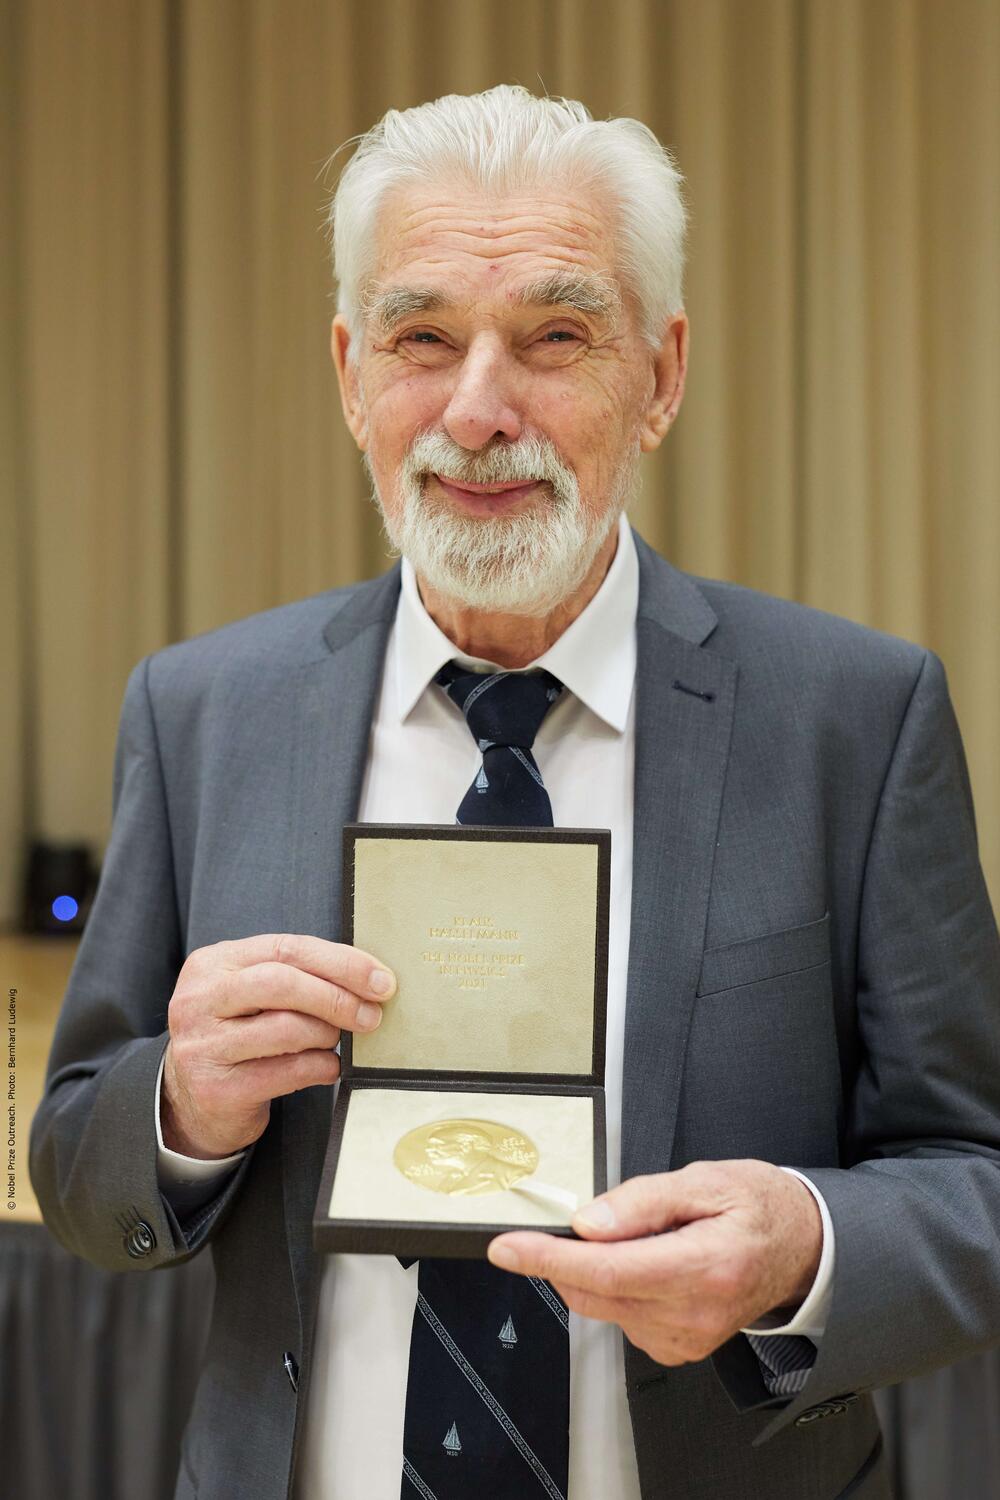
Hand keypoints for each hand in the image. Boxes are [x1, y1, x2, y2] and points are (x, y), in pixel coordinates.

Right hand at [161, 933, 395, 1159]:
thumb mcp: (251, 996)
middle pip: (282, 983)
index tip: (379, 978)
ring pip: (287, 1028)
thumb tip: (369, 978)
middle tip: (372, 1013)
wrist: (191, 1102)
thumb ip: (295, 977)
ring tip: (336, 1040)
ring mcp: (203, 1046)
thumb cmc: (238, 1037)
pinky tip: (327, 1067)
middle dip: (337, 997)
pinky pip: (288, 1071)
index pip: (285, 949)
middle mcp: (198, 1000)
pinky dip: (321, 1066)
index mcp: (211, 964)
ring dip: (328, 1034)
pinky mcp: (217, 1089)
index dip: (340, 962)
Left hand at [486, 1159, 822, 1365]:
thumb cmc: (758, 1206)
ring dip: (596, 1272)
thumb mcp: (704, 1180)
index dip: (547, 1258)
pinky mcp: (680, 1349)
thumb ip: (641, 1201)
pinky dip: (617, 1289)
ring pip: (604, 1308)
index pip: (606, 1270)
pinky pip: (624, 1318)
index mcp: (703, 1266)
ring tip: (642, 1237)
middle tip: (573, 1223)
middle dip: (564, 1260)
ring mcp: (687, 1338)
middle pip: (596, 1294)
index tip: (507, 1247)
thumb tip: (588, 1223)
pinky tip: (648, 1264)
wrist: (802, 1248)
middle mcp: (694, 1313)